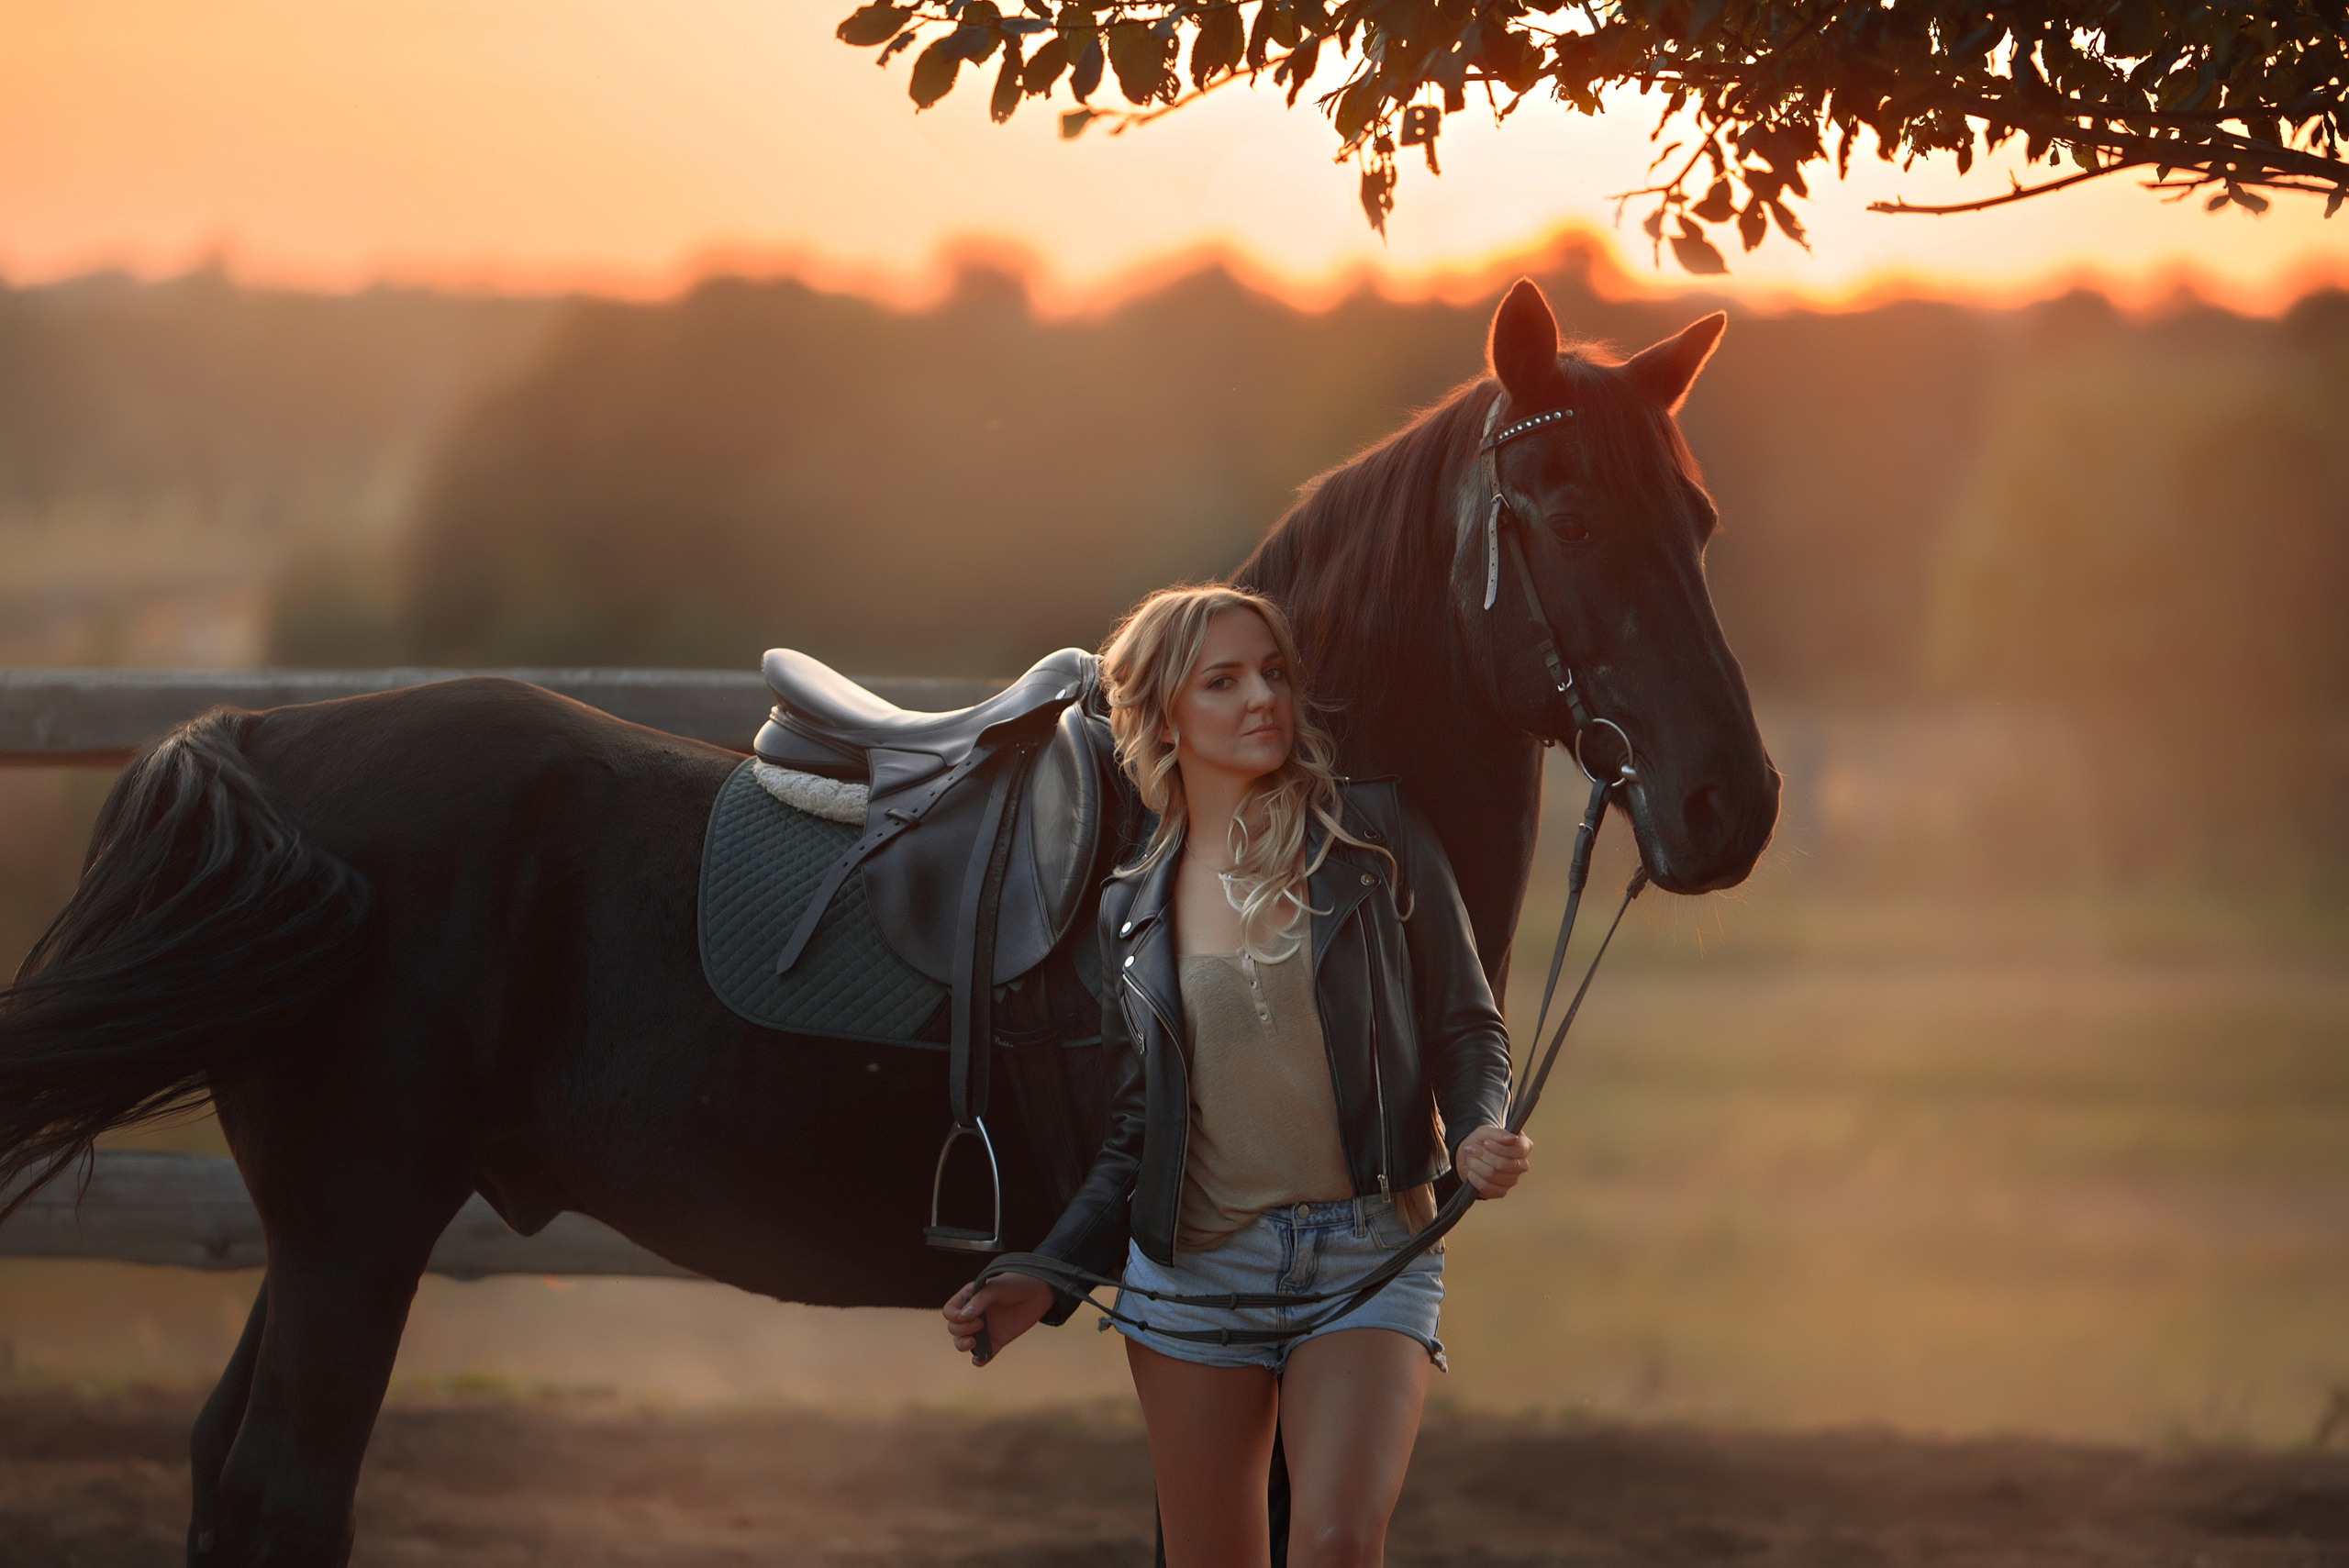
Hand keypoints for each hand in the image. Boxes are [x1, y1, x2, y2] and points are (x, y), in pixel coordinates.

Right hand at [941, 1273, 1056, 1365]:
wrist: (1041, 1292)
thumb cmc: (1018, 1283)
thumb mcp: (998, 1287)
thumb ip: (980, 1300)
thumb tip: (963, 1316)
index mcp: (969, 1298)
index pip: (950, 1311)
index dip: (954, 1317)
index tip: (970, 1316)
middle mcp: (974, 1315)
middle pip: (953, 1328)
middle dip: (961, 1330)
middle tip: (980, 1324)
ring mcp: (984, 1329)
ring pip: (962, 1343)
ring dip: (963, 1345)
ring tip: (974, 1342)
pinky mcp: (997, 1340)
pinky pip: (983, 1354)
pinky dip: (979, 1360)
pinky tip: (980, 1359)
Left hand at [1456, 1124, 1532, 1198]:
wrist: (1469, 1155)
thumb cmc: (1481, 1141)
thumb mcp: (1486, 1131)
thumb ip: (1499, 1133)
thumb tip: (1513, 1138)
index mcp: (1524, 1146)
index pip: (1519, 1150)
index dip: (1500, 1148)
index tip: (1486, 1142)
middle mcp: (1522, 1165)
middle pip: (1503, 1164)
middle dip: (1483, 1155)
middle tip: (1472, 1149)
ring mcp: (1513, 1180)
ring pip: (1492, 1175)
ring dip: (1475, 1165)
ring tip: (1471, 1158)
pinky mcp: (1501, 1192)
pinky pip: (1486, 1187)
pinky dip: (1474, 1178)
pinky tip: (1471, 1171)